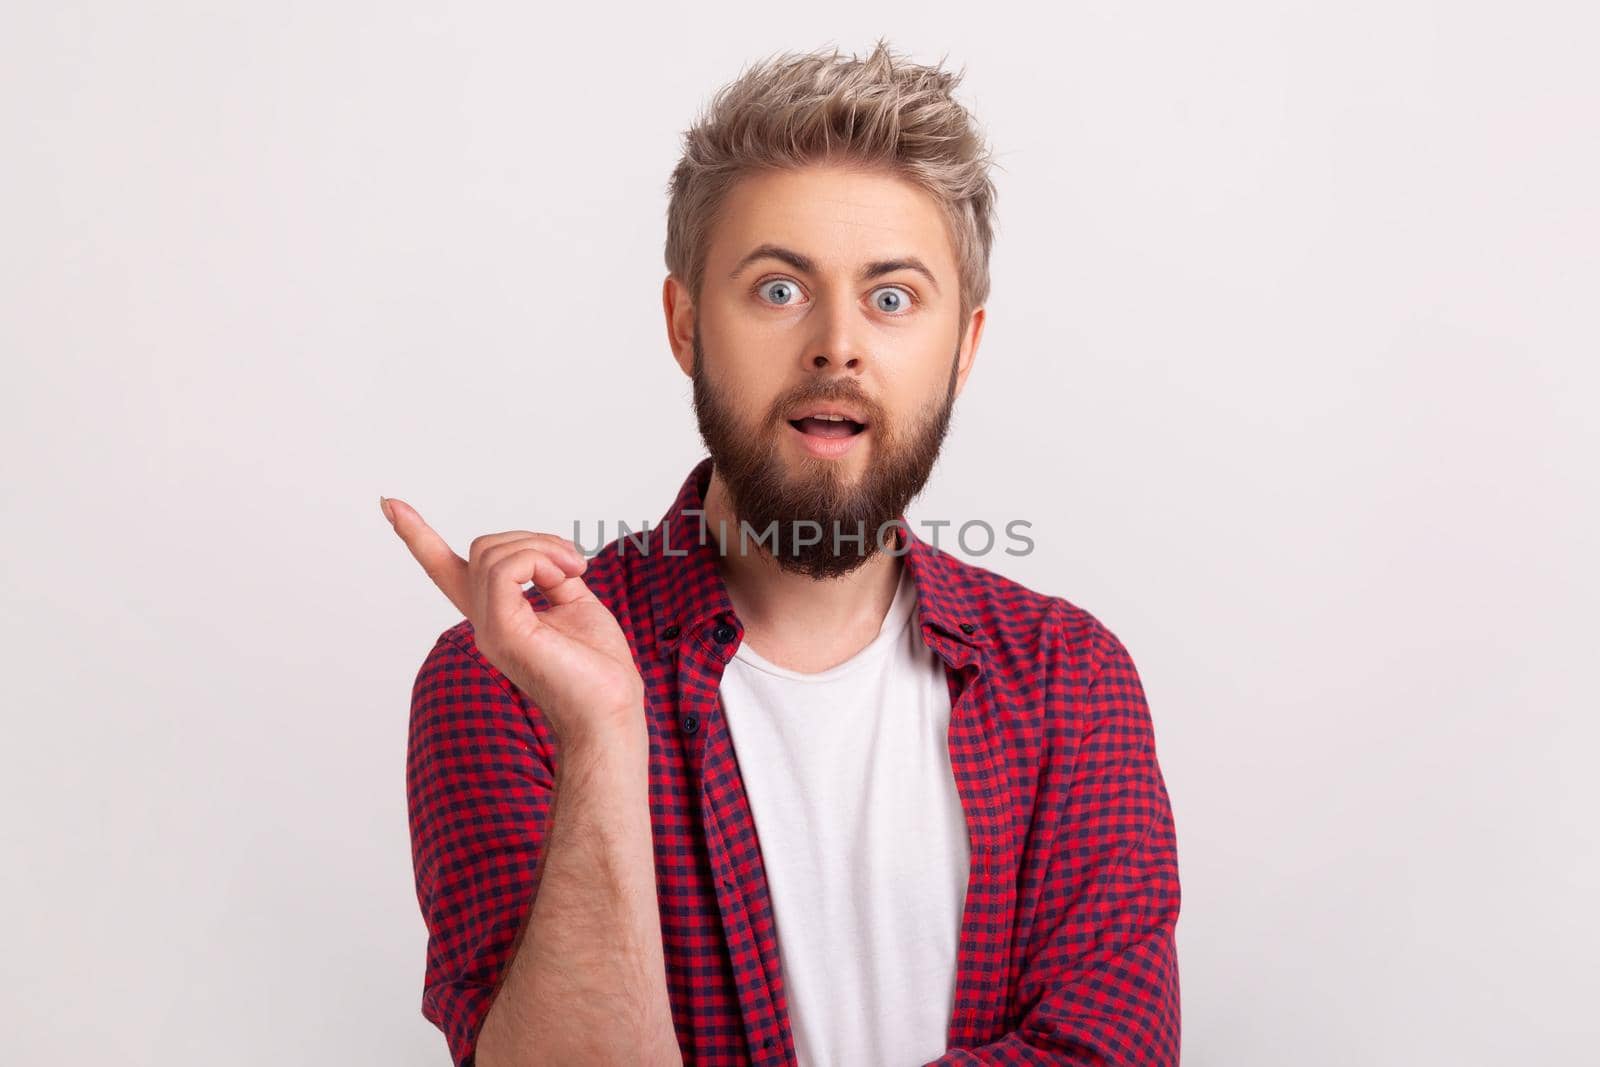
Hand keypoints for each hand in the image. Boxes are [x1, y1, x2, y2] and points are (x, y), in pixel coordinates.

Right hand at [382, 496, 645, 748]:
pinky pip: (508, 566)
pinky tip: (566, 575)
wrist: (609, 714)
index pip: (446, 571)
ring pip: (493, 551)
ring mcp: (489, 627)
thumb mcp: (575, 602)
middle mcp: (484, 622)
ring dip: (543, 547)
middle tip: (575, 563)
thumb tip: (543, 552)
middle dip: (534, 540)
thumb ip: (551, 574)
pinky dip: (541, 558)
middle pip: (484, 548)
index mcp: (498, 617)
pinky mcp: (503, 629)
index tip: (389, 503)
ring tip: (575, 570)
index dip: (418, 537)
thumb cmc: (599, 668)